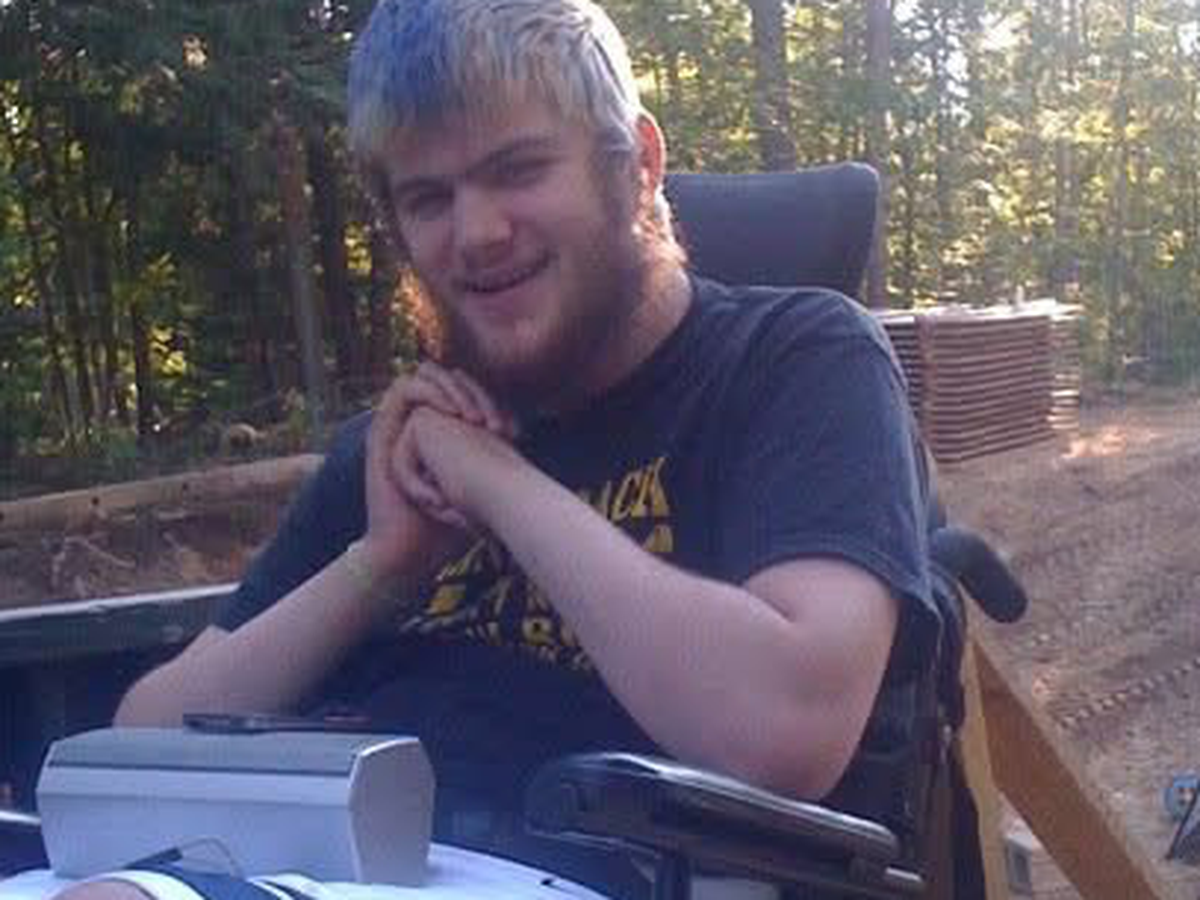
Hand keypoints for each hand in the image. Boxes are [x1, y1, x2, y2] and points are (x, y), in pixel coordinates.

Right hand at [363, 363, 514, 580]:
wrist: (409, 552)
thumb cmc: (449, 529)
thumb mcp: (483, 490)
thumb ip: (498, 465)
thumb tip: (529, 451)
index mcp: (443, 433)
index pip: (471, 394)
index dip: (495, 403)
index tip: (515, 433)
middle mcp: (420, 423)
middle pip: (451, 378)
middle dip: (478, 393)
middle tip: (496, 424)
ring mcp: (400, 424)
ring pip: (427, 374)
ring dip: (454, 389)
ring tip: (474, 418)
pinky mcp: (382, 430)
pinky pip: (404, 389)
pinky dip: (431, 393)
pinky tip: (453, 414)